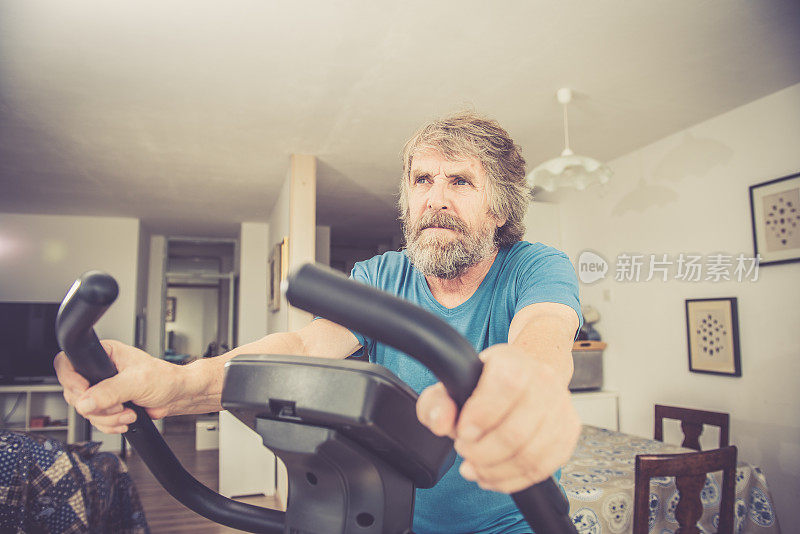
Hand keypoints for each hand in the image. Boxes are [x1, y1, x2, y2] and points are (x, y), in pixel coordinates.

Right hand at [54, 339, 188, 433]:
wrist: (175, 396)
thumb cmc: (164, 378)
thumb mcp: (136, 382)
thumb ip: (110, 391)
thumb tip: (86, 401)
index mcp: (103, 354)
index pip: (68, 365)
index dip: (72, 382)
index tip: (86, 393)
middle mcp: (98, 371)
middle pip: (74, 394)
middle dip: (99, 406)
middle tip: (119, 404)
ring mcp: (101, 390)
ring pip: (85, 411)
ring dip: (108, 418)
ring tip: (128, 412)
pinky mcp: (106, 405)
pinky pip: (95, 421)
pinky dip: (110, 424)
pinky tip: (126, 419)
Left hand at [415, 343, 580, 492]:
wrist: (524, 375)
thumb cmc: (486, 382)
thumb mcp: (452, 383)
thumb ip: (436, 402)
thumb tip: (442, 421)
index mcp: (512, 361)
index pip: (506, 386)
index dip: (481, 416)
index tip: (463, 432)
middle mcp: (542, 380)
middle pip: (515, 432)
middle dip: (482, 452)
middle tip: (465, 451)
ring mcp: (560, 407)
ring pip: (530, 455)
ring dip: (496, 471)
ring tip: (476, 467)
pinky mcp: (568, 431)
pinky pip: (544, 467)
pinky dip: (514, 479)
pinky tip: (494, 475)